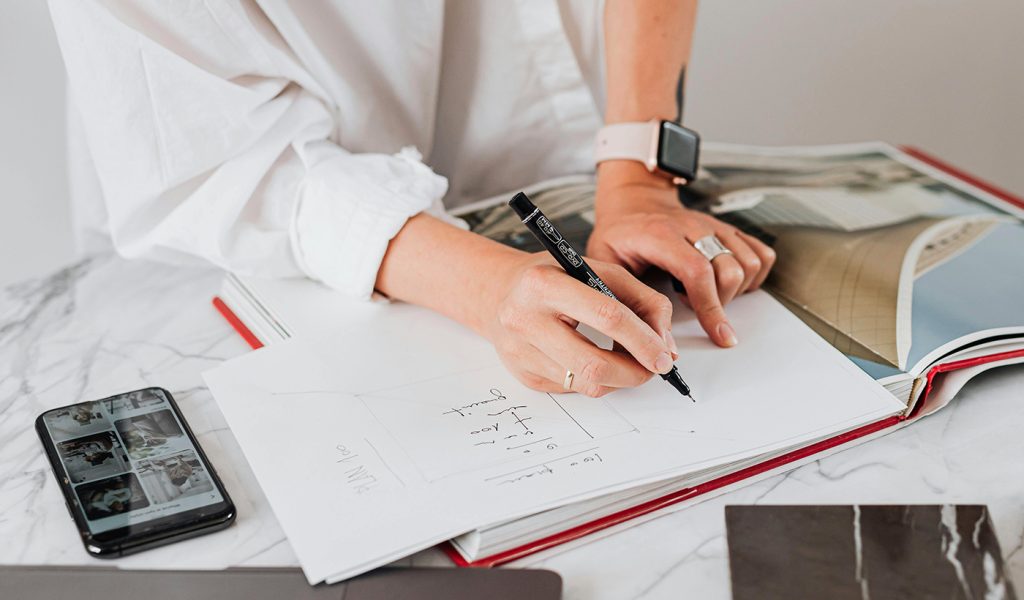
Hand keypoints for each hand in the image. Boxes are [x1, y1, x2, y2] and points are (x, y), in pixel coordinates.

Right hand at [479, 253, 676, 397]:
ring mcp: (520, 352)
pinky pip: (573, 389)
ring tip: (625, 361)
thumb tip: (665, 346)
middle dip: (634, 372)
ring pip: (586, 385)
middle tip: (652, 367)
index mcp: (545, 283)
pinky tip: (593, 359)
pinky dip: (595, 379)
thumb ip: (640, 299)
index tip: (664, 355)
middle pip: (594, 364)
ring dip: (618, 379)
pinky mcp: (522, 375)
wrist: (500, 292)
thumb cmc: (554, 278)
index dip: (643, 341)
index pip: (608, 317)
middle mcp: (525, 319)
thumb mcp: (597, 270)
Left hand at [587, 162, 775, 346]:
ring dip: (737, 290)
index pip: (697, 271)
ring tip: (707, 294)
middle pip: (729, 271)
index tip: (720, 335)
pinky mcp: (729, 230)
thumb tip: (634, 329)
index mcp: (661, 235)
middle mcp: (694, 227)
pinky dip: (754, 275)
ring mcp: (715, 227)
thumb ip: (618, 290)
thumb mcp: (603, 259)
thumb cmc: (620, 233)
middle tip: (694, 307)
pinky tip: (729, 283)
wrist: (636, 202)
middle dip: (720, 303)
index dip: (711, 307)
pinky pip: (761, 254)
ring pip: (749, 263)